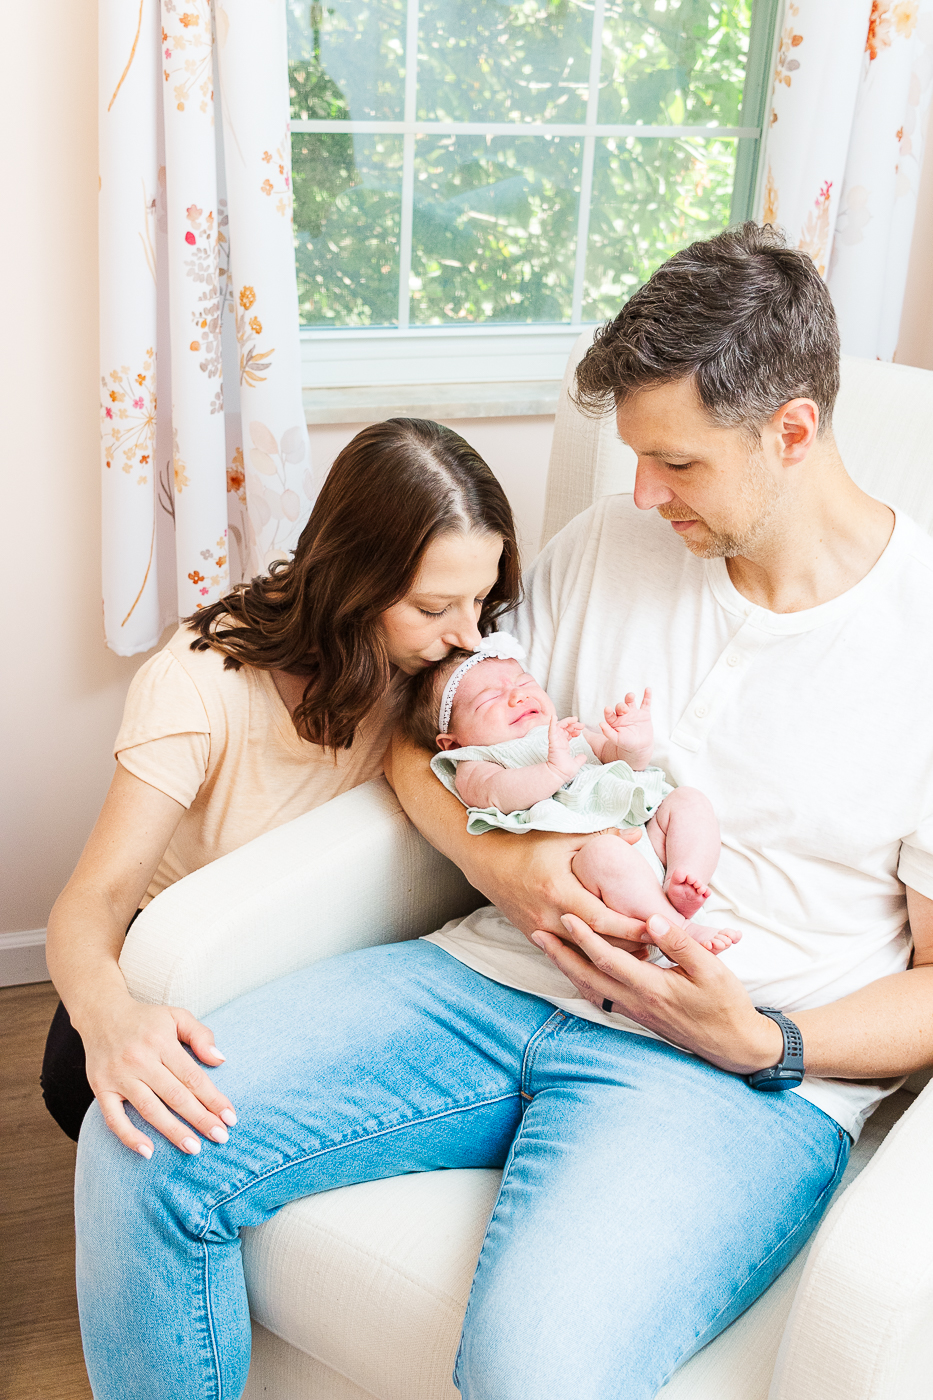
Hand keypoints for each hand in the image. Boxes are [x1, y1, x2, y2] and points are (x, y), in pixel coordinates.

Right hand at [81, 997, 236, 1158]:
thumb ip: (200, 1035)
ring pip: (149, 1109)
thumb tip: (219, 1060)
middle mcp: (140, 1060)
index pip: (192, 1076)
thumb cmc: (146, 1019)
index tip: (230, 1117)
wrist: (101, 1013)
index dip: (213, 1098)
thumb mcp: (176, 1016)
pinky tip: (148, 1152)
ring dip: (173, 1131)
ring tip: (194, 1148)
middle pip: (175, 1096)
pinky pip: (113, 1118)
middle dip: (200, 1119)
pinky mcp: (101, 1088)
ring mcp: (118, 1076)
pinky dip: (129, 1136)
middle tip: (221, 1137)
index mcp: (161, 1042)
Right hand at [468, 826, 649, 955]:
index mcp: (557, 890)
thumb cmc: (526, 843)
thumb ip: (602, 836)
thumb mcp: (564, 836)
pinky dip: (589, 956)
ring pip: (581, 953)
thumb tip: (637, 834)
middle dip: (628, 946)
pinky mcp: (534, 936)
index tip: (656, 928)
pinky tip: (611, 958)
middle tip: (661, 947)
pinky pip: (566, 953)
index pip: (600, 918)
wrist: (485, 859)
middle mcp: (547, 916)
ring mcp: (538, 930)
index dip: (630, 927)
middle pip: (595, 943)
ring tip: (643, 955)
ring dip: (611, 955)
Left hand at [530, 914, 782, 1074]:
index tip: (567, 915)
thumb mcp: (711, 969)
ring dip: (568, 967)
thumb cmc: (726, 1004)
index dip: (585, 936)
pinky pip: (602, 996)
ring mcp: (636, 1011)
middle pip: (588, 976)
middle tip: (537, 931)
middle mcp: (637, 1001)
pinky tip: (578, 971)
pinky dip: (584, 981)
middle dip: (560, 953)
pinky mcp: (639, 1015)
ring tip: (549, 948)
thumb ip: (680, 943)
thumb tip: (651, 919)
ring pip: (591, 988)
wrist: (733, 1045)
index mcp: (652, 987)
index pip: (608, 959)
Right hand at [546, 713, 586, 783]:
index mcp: (563, 746)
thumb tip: (584, 756)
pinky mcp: (552, 742)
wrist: (559, 775)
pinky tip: (554, 717)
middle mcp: (559, 742)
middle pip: (564, 728)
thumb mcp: (576, 763)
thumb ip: (580, 759)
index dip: (574, 730)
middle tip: (581, 724)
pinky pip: (551, 731)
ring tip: (575, 720)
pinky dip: (552, 723)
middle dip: (573, 724)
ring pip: (559, 726)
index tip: (581, 731)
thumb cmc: (564, 771)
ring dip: (567, 722)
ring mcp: (555, 741)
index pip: (568, 733)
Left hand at [600, 689, 653, 768]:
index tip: (607, 709)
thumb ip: (608, 732)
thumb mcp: (616, 739)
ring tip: (631, 695)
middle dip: (621, 706)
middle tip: (624, 710)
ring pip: (630, 702)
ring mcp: (634, 713)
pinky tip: (648, 689)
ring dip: (630, 697)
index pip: (609, 713)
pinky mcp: (644, 714)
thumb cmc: (625, 744)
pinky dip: (647, 696)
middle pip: (620, 706)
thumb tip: (600, 724)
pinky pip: (646, 703)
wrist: (640, 747)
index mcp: (614, 720)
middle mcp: (623, 715)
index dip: (608, 711)